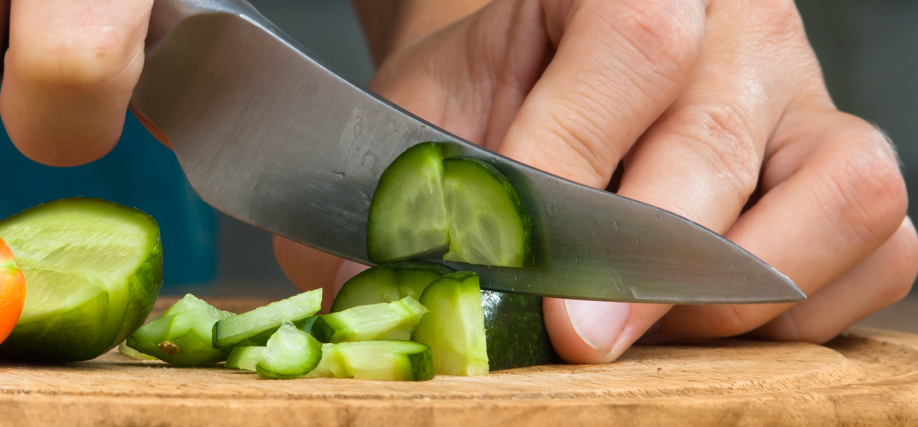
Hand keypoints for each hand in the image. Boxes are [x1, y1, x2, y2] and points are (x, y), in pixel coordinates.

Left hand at [278, 0, 915, 362]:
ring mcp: (806, 100)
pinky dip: (812, 307)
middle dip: (641, 266)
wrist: (548, 72)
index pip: (632, 48)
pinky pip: (883, 248)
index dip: (570, 160)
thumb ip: (404, 192)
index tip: (517, 261)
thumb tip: (361, 292)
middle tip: (576, 338)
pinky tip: (714, 324)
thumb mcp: (433, 110)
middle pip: (721, 140)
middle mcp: (740, 30)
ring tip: (645, 332)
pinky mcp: (841, 169)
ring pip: (842, 194)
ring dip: (741, 292)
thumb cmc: (496, 92)